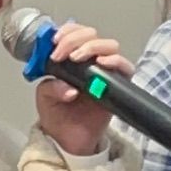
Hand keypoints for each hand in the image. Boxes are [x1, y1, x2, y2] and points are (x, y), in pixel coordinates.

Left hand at [32, 23, 130, 156]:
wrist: (68, 140)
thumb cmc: (57, 115)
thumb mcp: (45, 97)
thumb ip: (51, 86)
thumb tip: (69, 88)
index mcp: (71, 57)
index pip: (75, 32)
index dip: (66, 31)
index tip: (54, 41)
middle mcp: (90, 60)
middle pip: (92, 34)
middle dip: (75, 38)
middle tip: (62, 53)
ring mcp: (105, 71)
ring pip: (109, 45)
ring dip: (92, 46)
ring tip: (77, 58)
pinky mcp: (118, 84)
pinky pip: (125, 66)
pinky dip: (114, 60)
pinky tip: (100, 63)